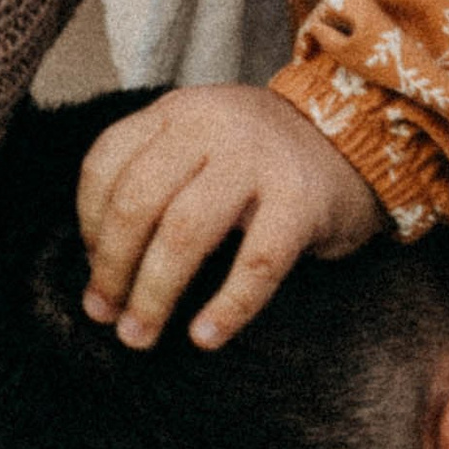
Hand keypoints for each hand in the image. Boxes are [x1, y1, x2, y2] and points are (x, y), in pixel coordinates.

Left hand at [78, 84, 385, 346]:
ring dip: (154, 294)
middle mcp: (212, 126)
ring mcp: (258, 159)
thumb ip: (158, 176)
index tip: (93, 269)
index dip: (88, 224)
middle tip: (106, 316)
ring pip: (185, 233)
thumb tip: (101, 263)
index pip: (107, 163)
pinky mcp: (301, 200)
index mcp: (178, 112)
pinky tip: (204, 337)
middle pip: (138, 202)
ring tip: (140, 335)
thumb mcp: (204, 142)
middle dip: (112, 268)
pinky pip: (256, 263)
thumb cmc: (265, 159)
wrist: (361, 138)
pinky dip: (227, 307)